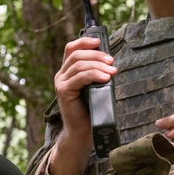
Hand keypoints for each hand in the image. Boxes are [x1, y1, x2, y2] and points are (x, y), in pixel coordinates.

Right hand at [48, 35, 116, 174]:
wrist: (83, 133)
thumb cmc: (91, 111)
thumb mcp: (95, 87)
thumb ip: (97, 74)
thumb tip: (111, 62)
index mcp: (67, 72)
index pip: (71, 49)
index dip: (84, 41)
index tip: (99, 42)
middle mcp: (61, 75)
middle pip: (76, 54)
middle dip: (96, 55)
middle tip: (112, 61)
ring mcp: (61, 84)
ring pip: (78, 64)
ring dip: (98, 65)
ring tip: (112, 71)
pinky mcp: (64, 92)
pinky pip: (79, 77)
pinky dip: (94, 75)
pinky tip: (106, 78)